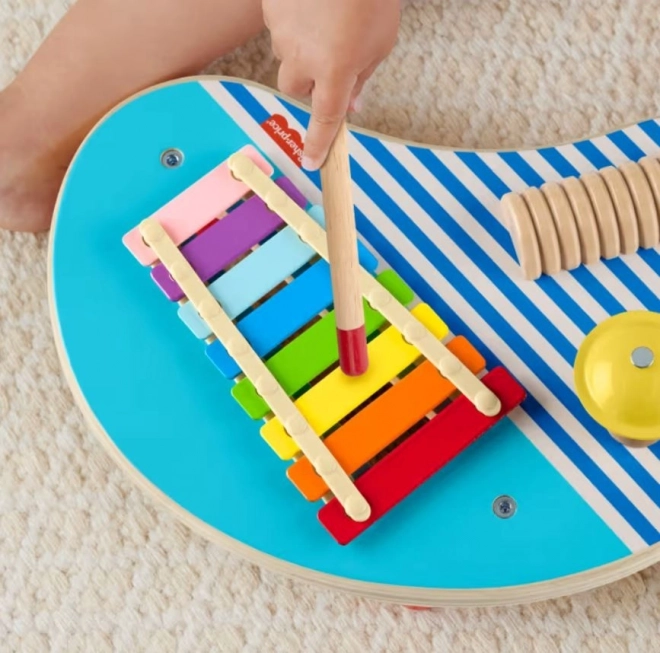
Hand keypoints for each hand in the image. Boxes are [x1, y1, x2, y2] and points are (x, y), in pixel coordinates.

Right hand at [263, 0, 399, 169]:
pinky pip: (279, 27)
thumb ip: (362, 77)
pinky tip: (313, 4)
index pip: (324, 119)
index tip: (312, 163)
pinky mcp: (270, 8)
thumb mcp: (381, 41)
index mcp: (335, 70)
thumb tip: (352, 105)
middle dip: (307, 84)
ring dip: (302, 49)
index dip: (318, 143)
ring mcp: (282, 31)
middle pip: (294, 88)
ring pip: (286, 55)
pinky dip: (294, 22)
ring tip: (326, 19)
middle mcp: (303, 56)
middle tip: (326, 64)